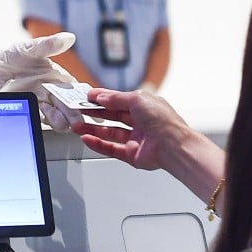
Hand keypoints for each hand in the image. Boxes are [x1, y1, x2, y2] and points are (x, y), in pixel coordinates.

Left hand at [0, 32, 81, 130]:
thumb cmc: (6, 56)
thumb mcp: (26, 49)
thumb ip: (46, 45)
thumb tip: (69, 37)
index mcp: (52, 74)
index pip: (70, 86)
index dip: (79, 93)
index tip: (85, 98)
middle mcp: (47, 89)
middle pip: (64, 102)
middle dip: (72, 110)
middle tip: (77, 116)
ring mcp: (37, 100)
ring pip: (54, 112)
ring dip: (61, 118)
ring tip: (65, 122)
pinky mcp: (26, 109)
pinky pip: (39, 117)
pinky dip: (47, 121)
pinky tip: (51, 121)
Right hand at [71, 88, 190, 170]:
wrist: (173, 146)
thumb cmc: (164, 121)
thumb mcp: (137, 100)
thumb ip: (116, 98)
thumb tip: (101, 97)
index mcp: (144, 106)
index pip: (118, 100)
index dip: (102, 98)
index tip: (87, 97)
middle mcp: (140, 122)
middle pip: (112, 116)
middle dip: (95, 112)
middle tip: (79, 110)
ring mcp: (135, 139)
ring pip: (109, 133)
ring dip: (92, 129)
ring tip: (77, 126)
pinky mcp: (131, 154)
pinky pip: (110, 148)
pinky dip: (98, 144)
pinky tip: (87, 138)